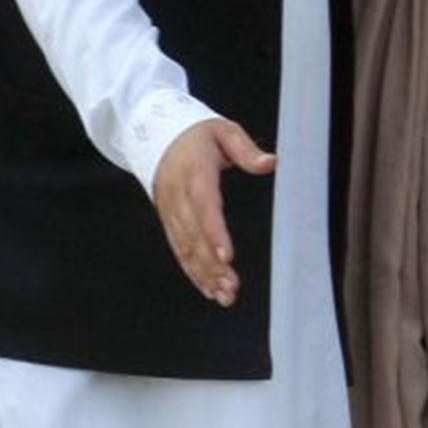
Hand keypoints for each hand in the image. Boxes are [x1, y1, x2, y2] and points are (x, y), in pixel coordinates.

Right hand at [152, 118, 275, 306]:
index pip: (204, 206)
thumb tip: (272, 163)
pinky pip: (179, 248)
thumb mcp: (224, 131)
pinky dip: (192, 270)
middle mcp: (178, 196)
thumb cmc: (198, 134)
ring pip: (185, 247)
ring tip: (224, 296)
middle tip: (232, 288)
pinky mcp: (168, 220)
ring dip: (204, 274)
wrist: (155, 133)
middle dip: (212, 265)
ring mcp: (170, 211)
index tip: (227, 256)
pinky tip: (207, 288)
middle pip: (194, 235)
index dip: (214, 233)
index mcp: (195, 173)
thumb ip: (247, 150)